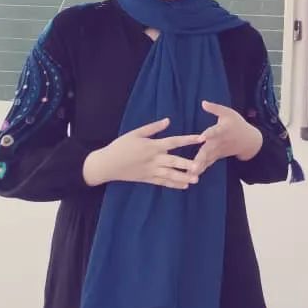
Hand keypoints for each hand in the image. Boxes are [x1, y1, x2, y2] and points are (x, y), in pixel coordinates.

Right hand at [82, 117, 202, 189]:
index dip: (188, 140)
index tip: (201, 138)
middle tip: (200, 166)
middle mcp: (154, 159)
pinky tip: (184, 186)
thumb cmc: (120, 146)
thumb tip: (168, 120)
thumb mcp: (135, 133)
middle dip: (187, 164)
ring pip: (170, 175)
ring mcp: (151, 171)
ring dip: (183, 177)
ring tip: (196, 180)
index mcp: (152, 146)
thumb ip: (153, 128)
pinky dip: (173, 184)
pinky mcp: (147, 179)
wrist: (106, 164)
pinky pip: (163, 182)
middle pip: (174, 161)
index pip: (174, 141)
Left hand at [194, 100, 263, 173]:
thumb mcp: (229, 113)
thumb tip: (202, 102)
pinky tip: (189, 177)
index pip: (215, 132)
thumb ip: (215, 108)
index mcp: (223, 130)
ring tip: (189, 175)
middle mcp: (219, 142)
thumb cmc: (237, 124)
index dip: (209, 134)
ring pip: (207, 160)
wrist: (249, 141)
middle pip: (208, 150)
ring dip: (198, 167)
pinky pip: (207, 164)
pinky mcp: (216, 157)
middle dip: (200, 159)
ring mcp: (218, 151)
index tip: (202, 138)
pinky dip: (200, 170)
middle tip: (192, 167)